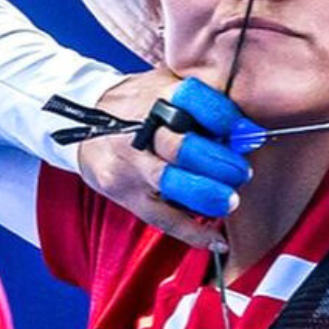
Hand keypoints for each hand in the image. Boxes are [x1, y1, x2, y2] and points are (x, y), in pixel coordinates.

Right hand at [76, 70, 251, 249]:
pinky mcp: (124, 193)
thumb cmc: (138, 105)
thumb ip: (204, 106)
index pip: (195, 100)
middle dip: (219, 163)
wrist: (80, 120)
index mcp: (156, 94)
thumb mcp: (166, 87)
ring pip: (170, 182)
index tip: (247, 134)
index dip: (225, 118)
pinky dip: (192, 233)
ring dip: (207, 195)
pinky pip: (161, 218)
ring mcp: (129, 163)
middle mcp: (139, 128)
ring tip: (230, 201)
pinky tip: (216, 240)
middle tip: (242, 172)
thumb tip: (246, 135)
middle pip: (182, 147)